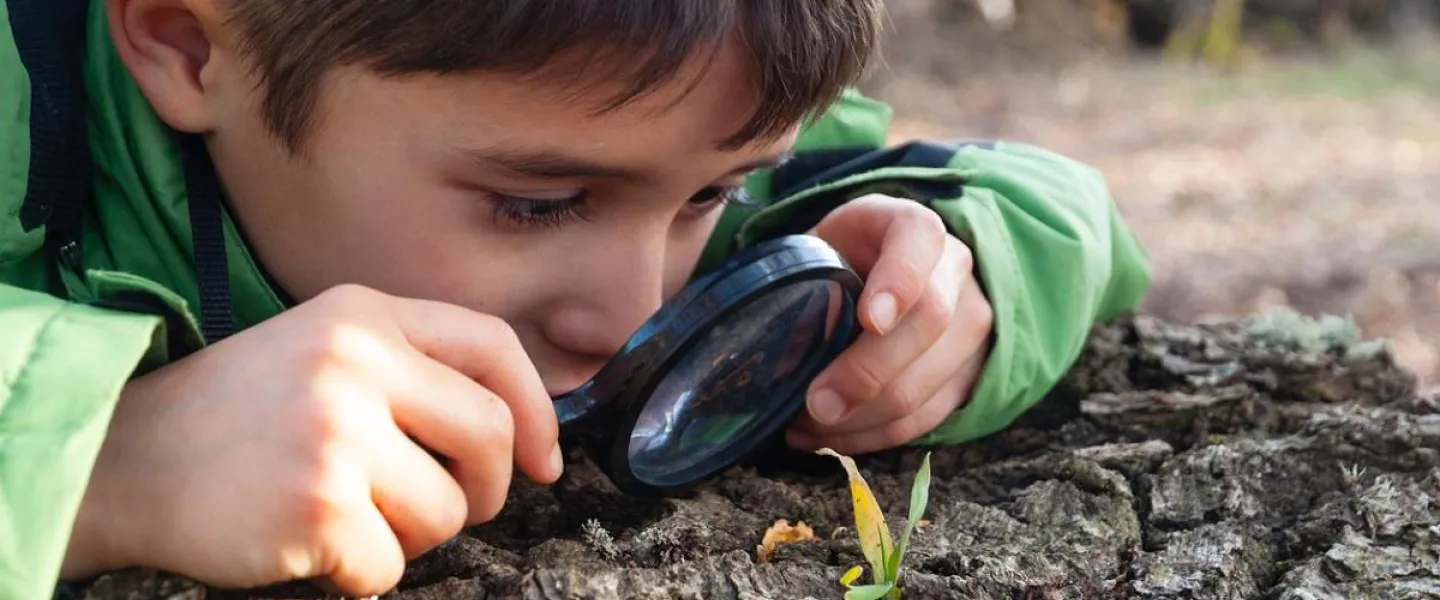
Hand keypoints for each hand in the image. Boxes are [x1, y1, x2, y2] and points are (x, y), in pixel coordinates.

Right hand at [60, 284, 561, 595]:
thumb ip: (410, 372)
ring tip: (350, 519)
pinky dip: (360, 574)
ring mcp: (336, 432)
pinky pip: (390, 566)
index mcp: (364, 314)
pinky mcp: (318, 505)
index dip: (536, 409)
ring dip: (411, 537)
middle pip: (489, 435)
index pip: (493, 347)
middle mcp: (355, 362)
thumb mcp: (323, 351)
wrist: (121, 459)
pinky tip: (310, 545)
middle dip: (484, 488)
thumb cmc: (236, 417)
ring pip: (446, 512)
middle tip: (452, 508)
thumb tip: (518, 437)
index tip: (543, 462)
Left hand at [786, 195, 993, 454]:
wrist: (880, 275)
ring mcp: (969, 324)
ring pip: (926, 383)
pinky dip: (870, 436)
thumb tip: (773, 353)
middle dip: (867, 372)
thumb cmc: (837, 261)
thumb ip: (798, 281)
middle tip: (816, 403)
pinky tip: (827, 438)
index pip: (919, 237)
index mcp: (911, 226)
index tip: (868, 320)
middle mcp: (954, 269)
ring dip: (860, 418)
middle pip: (929, 322)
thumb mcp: (815, 248)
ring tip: (805, 426)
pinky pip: (923, 419)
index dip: (898, 280)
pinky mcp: (968, 375)